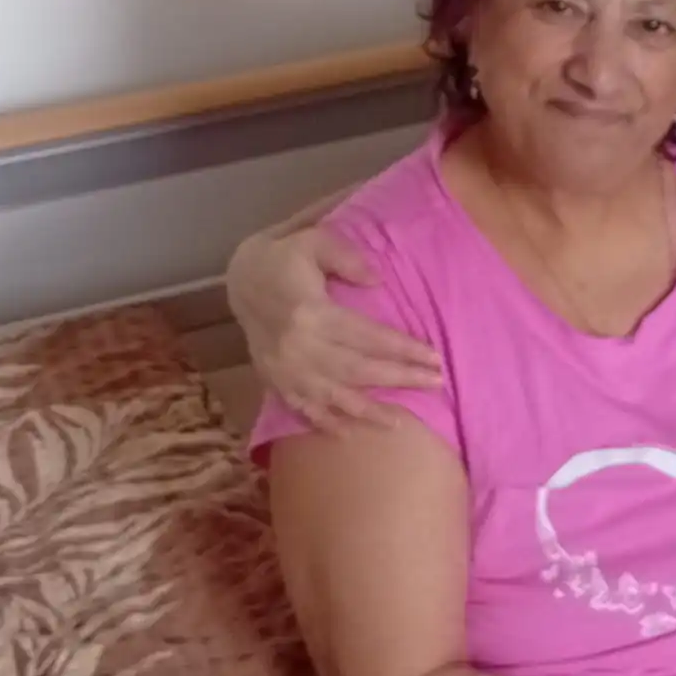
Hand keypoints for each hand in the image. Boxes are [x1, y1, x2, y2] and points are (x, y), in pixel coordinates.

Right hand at [226, 225, 440, 430]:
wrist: (239, 279)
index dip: (402, 348)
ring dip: (368, 411)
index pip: (367, 336)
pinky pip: (302, 408)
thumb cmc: (284, 257)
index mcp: (311, 313)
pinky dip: (325, 423)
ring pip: (333, 396)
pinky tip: (349, 435)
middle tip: (436, 383)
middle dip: (399, 378)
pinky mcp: (273, 380)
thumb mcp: (313, 240)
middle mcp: (299, 348)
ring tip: (401, 423)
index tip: (433, 357)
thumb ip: (346, 258)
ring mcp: (285, 369)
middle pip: (358, 370)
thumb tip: (378, 281)